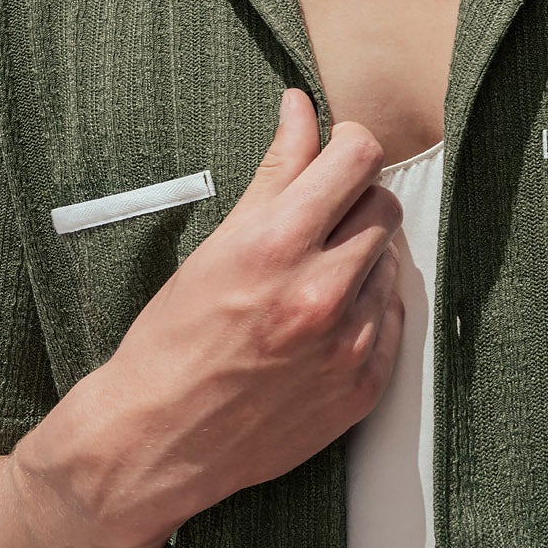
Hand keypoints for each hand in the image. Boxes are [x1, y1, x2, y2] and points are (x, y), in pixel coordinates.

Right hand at [101, 87, 403, 541]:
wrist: (155, 442)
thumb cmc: (174, 335)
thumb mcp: (220, 241)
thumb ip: (277, 167)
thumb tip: (301, 105)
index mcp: (278, 245)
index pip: (359, 156)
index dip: (349, 146)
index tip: (335, 154)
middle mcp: (321, 293)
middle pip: (384, 204)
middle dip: (356, 202)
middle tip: (319, 220)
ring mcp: (348, 345)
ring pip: (391, 261)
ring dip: (361, 259)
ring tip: (311, 280)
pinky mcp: (363, 388)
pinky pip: (393, 318)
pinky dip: (367, 311)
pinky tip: (322, 322)